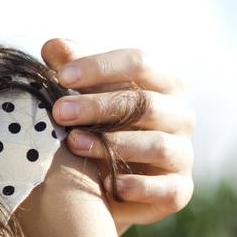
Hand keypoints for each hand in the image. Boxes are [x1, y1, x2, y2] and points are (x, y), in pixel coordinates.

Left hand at [41, 38, 195, 227]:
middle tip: (59, 112)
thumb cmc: (96, 123)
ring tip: (73, 143)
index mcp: (163, 82)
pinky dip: (138, 186)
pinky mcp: (179, 190)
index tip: (61, 76)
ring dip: (113, 144)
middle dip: (99, 106)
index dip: (101, 67)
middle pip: (146, 104)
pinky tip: (107, 184)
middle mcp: (180, 115)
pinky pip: (166, 188)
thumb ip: (70, 68)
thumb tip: (53, 46)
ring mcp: (183, 153)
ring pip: (157, 145)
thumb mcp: (82, 93)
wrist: (104, 182)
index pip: (140, 63)